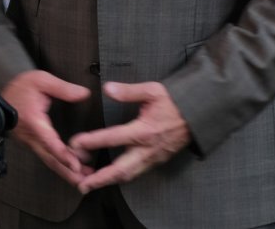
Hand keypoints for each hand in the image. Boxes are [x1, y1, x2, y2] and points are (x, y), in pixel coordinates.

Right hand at [1, 70, 93, 187]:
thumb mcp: (40, 81)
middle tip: (86, 181)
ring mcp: (32, 143)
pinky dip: (60, 165)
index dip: (62, 154)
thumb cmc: (19, 91)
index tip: (75, 165)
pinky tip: (72, 169)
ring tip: (84, 179)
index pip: (49, 142)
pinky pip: (47, 157)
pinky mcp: (33, 145)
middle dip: (68, 172)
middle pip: (51, 159)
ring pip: (50, 161)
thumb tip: (84, 94)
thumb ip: (63, 88)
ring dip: (66, 172)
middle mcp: (32, 137)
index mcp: (35, 122)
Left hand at [69, 81, 190, 192]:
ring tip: (89, 185)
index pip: (113, 138)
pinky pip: (137, 173)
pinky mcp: (157, 160)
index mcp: (144, 131)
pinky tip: (110, 177)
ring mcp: (154, 158)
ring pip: (129, 175)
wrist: (200, 115)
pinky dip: (121, 177)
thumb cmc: (176, 101)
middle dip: (99, 179)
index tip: (74, 143)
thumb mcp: (153, 91)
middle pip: (120, 170)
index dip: (92, 141)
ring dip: (108, 181)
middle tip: (81, 184)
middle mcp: (148, 149)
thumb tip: (108, 89)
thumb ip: (129, 91)